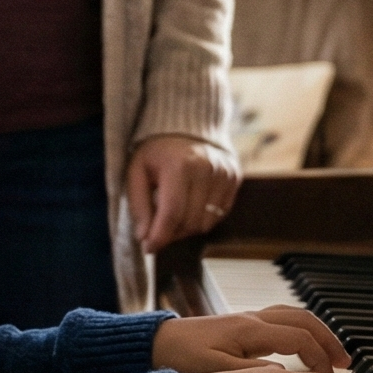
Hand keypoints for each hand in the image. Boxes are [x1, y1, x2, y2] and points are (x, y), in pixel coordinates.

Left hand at [127, 134, 241, 253]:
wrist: (187, 125)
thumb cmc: (157, 151)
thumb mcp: (137, 171)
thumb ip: (139, 205)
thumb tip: (145, 238)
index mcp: (179, 164)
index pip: (172, 213)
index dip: (159, 236)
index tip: (149, 248)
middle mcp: (207, 168)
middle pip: (190, 222)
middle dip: (171, 233)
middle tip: (158, 229)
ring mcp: (224, 173)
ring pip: (207, 223)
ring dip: (187, 228)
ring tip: (174, 214)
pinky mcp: (234, 177)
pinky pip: (220, 214)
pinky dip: (203, 217)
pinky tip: (190, 205)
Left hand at [153, 306, 349, 372]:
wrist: (153, 345)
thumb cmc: (180, 359)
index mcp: (249, 331)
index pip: (299, 338)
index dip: (320, 357)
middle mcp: (252, 320)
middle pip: (304, 321)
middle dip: (329, 341)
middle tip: (346, 364)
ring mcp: (247, 320)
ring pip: (294, 317)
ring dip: (317, 334)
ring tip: (331, 357)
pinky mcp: (240, 326)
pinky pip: (281, 322)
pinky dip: (300, 333)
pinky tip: (301, 351)